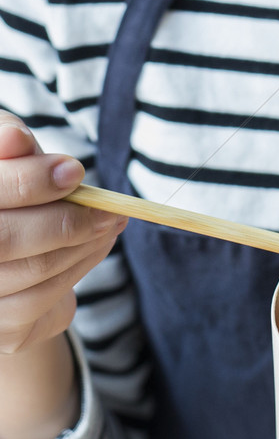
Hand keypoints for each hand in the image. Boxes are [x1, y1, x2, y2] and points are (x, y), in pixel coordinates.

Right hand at [0, 112, 126, 353]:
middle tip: (108, 206)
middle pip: (4, 240)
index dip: (28, 182)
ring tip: (109, 220)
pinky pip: (42, 300)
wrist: (12, 246)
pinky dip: (79, 267)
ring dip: (83, 243)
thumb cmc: (7, 191)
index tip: (74, 171)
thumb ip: (8, 143)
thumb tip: (15, 138)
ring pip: (32, 271)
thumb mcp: (7, 159)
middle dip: (66, 220)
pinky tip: (94, 245)